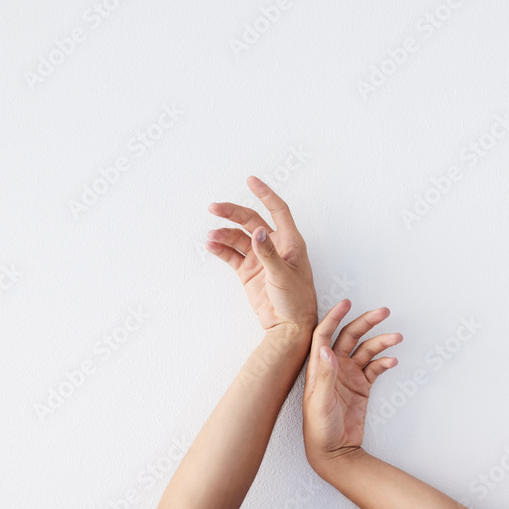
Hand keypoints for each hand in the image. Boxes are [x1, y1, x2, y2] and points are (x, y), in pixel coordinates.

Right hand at [206, 176, 317, 332]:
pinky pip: (232, 255)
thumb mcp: (283, 276)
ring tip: (212, 236)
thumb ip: (268, 254)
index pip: (277, 210)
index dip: (265, 193)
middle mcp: (274, 246)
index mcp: (290, 242)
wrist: (288, 328)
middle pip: (251, 221)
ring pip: (239, 238)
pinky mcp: (249, 272)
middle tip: (214, 207)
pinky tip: (211, 245)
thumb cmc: (297, 301)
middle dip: (233, 212)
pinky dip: (221, 249)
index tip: (251, 180)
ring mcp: (260, 259)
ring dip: (224, 234)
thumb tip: (259, 231)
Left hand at [303, 299, 402, 467]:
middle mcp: (334, 367)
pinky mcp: (362, 386)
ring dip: (381, 342)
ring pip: (367, 350)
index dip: (335, 317)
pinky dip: (384, 362)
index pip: (325, 334)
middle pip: (350, 336)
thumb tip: (326, 348)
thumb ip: (324, 375)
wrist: (334, 452)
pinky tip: (392, 361)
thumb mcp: (319, 402)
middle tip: (383, 312)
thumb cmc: (319, 429)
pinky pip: (375, 368)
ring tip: (396, 337)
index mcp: (319, 367)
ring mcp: (349, 376)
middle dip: (366, 323)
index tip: (346, 303)